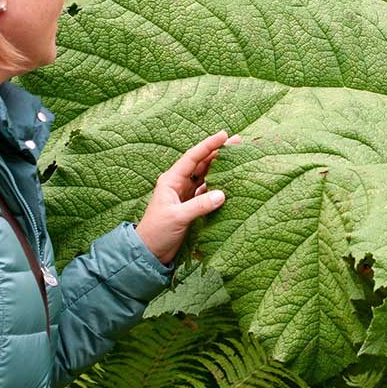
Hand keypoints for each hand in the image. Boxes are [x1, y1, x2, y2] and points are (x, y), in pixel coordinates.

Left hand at [135, 129, 240, 264]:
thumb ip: (199, 205)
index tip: (224, 135)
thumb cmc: (156, 232)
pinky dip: (219, 186)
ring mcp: (186, 194)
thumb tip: (222, 194)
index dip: (208, 145)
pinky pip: (208, 191)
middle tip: (237, 142)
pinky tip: (231, 182)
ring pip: (206, 176)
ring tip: (237, 158)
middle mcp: (179, 183)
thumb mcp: (177, 217)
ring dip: (221, 168)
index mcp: (171, 180)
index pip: (193, 157)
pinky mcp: (191, 206)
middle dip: (218, 152)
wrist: (149, 252)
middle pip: (201, 163)